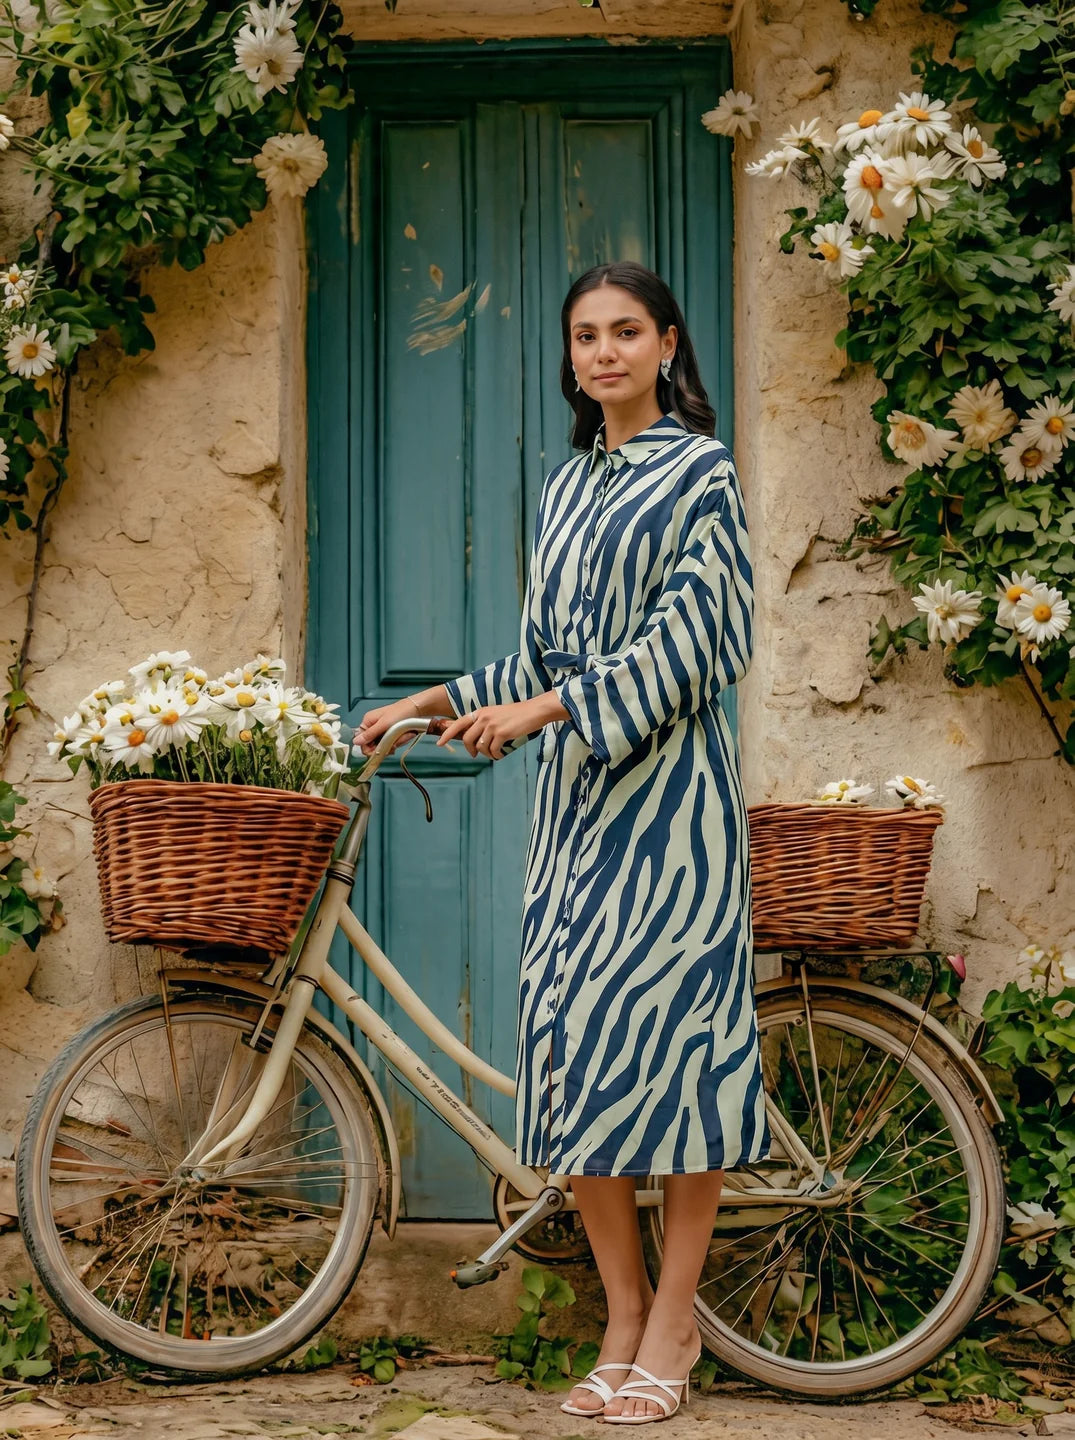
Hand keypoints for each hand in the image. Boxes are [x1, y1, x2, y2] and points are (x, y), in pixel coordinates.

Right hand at [353, 698, 421, 755]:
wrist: (416, 709)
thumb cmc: (399, 713)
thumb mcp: (384, 724)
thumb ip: (370, 734)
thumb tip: (355, 742)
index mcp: (367, 722)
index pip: (362, 742)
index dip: (370, 749)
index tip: (380, 750)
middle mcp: (373, 727)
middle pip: (373, 746)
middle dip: (385, 746)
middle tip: (394, 743)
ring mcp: (382, 731)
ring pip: (384, 746)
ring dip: (393, 743)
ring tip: (402, 736)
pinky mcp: (390, 733)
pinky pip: (391, 743)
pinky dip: (398, 741)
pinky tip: (404, 737)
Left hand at [435, 693, 566, 760]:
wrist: (534, 711)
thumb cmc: (516, 715)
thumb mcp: (496, 715)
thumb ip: (484, 724)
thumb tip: (476, 741)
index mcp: (480, 712)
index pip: (458, 723)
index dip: (447, 734)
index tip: (439, 743)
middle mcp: (483, 717)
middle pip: (467, 739)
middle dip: (469, 750)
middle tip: (475, 754)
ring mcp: (492, 725)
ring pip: (480, 746)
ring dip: (486, 754)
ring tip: (494, 753)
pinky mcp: (501, 733)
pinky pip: (492, 750)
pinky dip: (496, 755)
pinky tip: (501, 753)